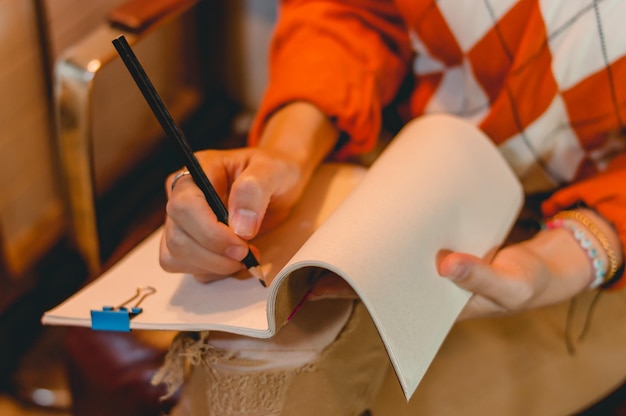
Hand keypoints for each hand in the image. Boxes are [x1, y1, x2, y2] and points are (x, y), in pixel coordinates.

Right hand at [159, 102, 338, 282]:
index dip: (210, 232)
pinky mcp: (186, 241)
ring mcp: (180, 221)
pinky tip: (233, 261)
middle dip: (215, 254)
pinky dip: (211, 271)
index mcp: (196, 172)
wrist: (279, 182)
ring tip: (244, 257)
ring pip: (176, 255)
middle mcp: (180, 196)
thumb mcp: (272, 170)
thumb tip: (240, 228)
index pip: (184, 206)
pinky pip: (184, 266)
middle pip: (178, 237)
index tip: (242, 244)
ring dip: (213, 266)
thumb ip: (254, 191)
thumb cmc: (272, 171)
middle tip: (249, 254)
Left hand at [307, 225, 600, 320]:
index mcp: (432, 309)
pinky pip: (410, 240)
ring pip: (393, 259)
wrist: (543, 271)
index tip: (327, 278)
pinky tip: (380, 213)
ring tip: (344, 228)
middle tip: (327, 246)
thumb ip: (480, 277)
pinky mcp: (441, 249)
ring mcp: (432, 268)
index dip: (355, 293)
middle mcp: (426, 290)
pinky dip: (396, 230)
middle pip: (381, 280)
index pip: (383, 305)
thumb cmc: (525, 285)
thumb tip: (444, 265)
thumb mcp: (509, 285)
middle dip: (354, 267)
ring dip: (371, 247)